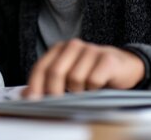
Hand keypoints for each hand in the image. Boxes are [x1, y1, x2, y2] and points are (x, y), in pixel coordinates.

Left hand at [23, 38, 144, 98]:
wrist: (124, 66)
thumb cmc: (91, 72)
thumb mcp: (68, 75)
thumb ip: (48, 82)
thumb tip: (26, 96)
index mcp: (59, 49)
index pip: (41, 67)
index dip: (35, 85)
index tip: (31, 101)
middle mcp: (73, 46)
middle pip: (55, 72)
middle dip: (54, 92)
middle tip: (57, 105)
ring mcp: (90, 50)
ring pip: (74, 79)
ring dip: (78, 92)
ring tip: (84, 91)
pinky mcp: (107, 58)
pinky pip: (93, 80)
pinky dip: (93, 90)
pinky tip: (98, 88)